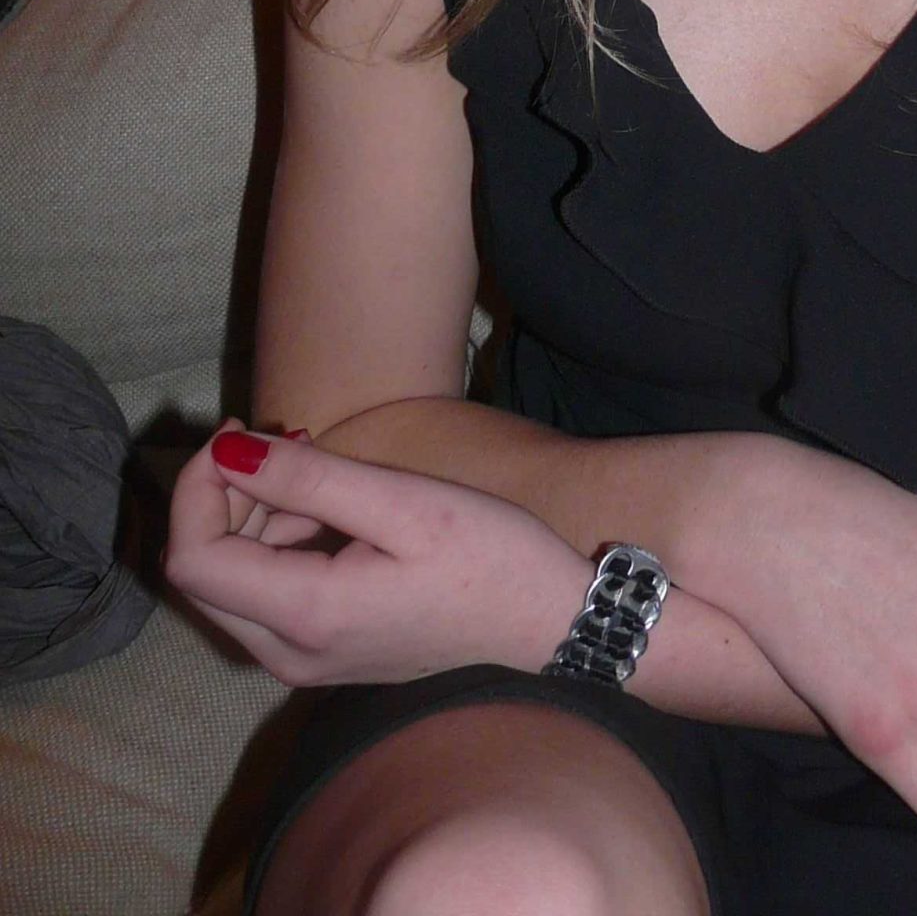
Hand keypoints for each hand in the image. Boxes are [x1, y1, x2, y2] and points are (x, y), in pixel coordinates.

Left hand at [164, 423, 589, 686]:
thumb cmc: (488, 554)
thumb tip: (229, 453)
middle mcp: (288, 655)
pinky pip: (267, 598)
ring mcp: (304, 663)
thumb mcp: (403, 501)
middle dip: (223, 497)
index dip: (198, 489)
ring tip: (313, 463)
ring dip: (252, 517)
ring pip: (231, 586)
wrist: (545, 621)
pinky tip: (331, 507)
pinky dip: (277, 544)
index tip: (240, 432)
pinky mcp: (324, 655)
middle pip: (204, 574)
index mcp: (307, 616)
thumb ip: (308, 479)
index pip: (193, 559)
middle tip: (281, 436)